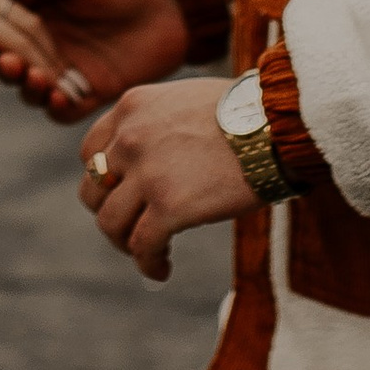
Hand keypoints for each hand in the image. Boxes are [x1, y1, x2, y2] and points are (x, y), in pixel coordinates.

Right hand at [0, 0, 189, 115]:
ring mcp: (65, 68)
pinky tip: (62, 97)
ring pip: (29, 90)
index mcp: (34, 7)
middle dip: (6, 65)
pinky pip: (61, 112)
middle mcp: (44, 40)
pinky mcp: (89, 93)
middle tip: (11, 63)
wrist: (177, 0)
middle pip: (8, 61)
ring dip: (26, 88)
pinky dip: (55, 108)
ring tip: (36, 79)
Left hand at [78, 83, 245, 282]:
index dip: (102, 181)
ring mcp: (147, 173)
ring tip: (150, 253)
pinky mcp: (169, 207)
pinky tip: (162, 270)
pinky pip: (143, 246)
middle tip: (133, 227)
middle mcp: (130, 137)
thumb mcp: (185, 99)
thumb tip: (156, 154)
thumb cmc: (248, 112)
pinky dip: (148, 263)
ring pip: (110, 223)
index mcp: (132, 107)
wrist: (279, 124)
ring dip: (125, 243)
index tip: (121, 196)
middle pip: (93, 190)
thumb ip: (157, 122)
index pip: (90, 152)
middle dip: (110, 213)